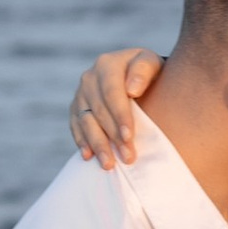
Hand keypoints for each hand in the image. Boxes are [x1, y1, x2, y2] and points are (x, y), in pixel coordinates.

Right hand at [71, 49, 162, 165]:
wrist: (136, 75)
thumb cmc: (148, 72)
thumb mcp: (152, 64)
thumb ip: (144, 71)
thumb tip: (132, 90)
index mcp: (107, 65)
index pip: (112, 93)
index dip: (120, 116)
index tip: (129, 136)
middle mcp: (89, 78)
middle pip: (100, 111)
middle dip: (113, 136)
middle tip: (127, 157)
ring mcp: (81, 94)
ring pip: (86, 122)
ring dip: (97, 144)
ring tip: (109, 164)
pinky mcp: (76, 108)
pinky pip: (76, 127)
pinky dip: (82, 142)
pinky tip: (88, 156)